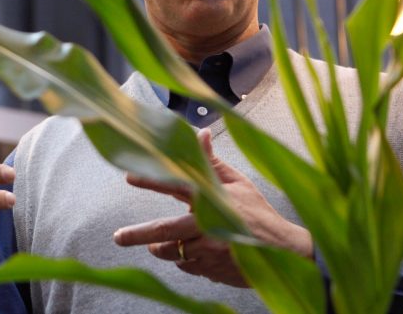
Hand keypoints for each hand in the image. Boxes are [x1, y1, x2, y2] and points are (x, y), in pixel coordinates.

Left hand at [113, 129, 312, 286]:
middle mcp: (208, 225)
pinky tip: (190, 253)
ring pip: (173, 253)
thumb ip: (212, 162)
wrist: (283, 253)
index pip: (177, 185)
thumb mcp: (238, 183)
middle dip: (138, 235)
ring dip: (162, 249)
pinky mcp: (211, 270)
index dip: (152, 180)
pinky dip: (183, 260)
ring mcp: (209, 251)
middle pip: (165, 232)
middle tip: (119, 236)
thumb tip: (199, 133)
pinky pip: (186, 266)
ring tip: (154, 246)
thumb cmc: (258, 214)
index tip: (129, 176)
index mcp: (212, 200)